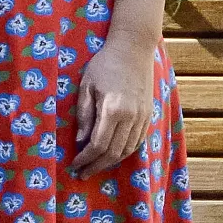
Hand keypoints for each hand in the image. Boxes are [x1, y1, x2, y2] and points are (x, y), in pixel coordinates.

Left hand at [73, 36, 156, 174]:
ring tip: (96, 167)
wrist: (133, 48)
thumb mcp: (86, 85)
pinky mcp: (148, 115)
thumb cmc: (105, 64)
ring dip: (110, 163)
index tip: (74, 165)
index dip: (85, 159)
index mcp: (113, 109)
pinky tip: (113, 155)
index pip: (98, 144)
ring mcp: (142, 117)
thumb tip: (80, 141)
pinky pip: (137, 142)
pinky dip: (125, 153)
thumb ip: (83, 114)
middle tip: (82, 174)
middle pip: (113, 153)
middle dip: (96, 166)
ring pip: (127, 150)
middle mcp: (131, 117)